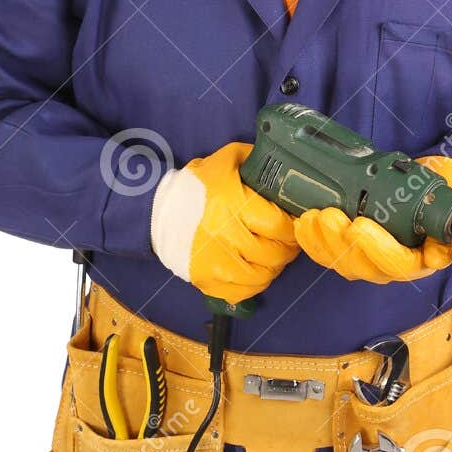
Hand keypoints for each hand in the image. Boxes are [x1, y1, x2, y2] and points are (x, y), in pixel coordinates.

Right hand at [150, 141, 299, 303]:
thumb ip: (258, 161)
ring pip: (261, 276)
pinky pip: (242, 292)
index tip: (294, 224)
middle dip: (287, 248)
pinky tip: (255, 269)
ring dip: (274, 267)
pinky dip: (254, 284)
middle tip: (288, 241)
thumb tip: (289, 170)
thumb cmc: (199, 185)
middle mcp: (222, 234)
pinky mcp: (205, 279)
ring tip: (273, 255)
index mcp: (231, 202)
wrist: (158, 211)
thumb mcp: (228, 160)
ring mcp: (212, 261)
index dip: (291, 227)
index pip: (277, 225)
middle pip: (272, 253)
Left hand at [293, 154, 451, 282]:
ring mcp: (373, 262)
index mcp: (426, 253)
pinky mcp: (351, 255)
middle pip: (369, 267)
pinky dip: (313, 244)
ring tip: (316, 216)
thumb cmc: (436, 186)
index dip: (380, 249)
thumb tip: (451, 202)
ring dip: (326, 242)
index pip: (405, 263)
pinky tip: (304, 224)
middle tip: (331, 216)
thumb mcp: (450, 183)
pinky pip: (330, 258)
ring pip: (347, 264)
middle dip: (345, 242)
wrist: (419, 181)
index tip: (361, 225)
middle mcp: (399, 264)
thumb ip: (451, 194)